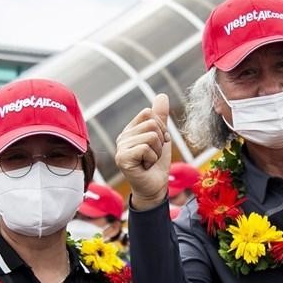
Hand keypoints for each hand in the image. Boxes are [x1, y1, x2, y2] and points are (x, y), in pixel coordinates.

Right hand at [115, 93, 171, 210]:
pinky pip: (145, 148)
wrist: (155, 187)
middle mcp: (122, 137)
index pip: (148, 113)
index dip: (161, 127)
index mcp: (130, 130)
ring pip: (150, 136)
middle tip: (153, 155)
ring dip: (156, 152)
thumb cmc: (156, 164)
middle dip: (160, 141)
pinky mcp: (122, 159)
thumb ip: (160, 117)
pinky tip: (144, 167)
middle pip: (151, 123)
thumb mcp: (161, 137)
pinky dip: (152, 159)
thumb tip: (162, 95)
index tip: (159, 143)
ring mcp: (120, 148)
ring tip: (148, 161)